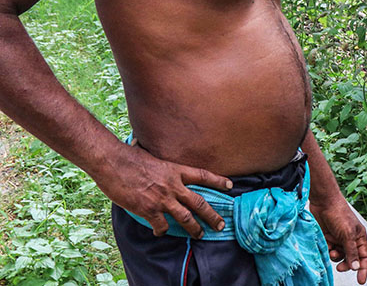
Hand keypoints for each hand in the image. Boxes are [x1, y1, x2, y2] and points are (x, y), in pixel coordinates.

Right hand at [95, 142, 232, 238]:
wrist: (113, 162)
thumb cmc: (129, 156)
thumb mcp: (152, 155)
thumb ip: (161, 163)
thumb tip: (159, 156)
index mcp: (175, 170)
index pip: (202, 176)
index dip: (217, 181)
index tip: (230, 186)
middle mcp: (173, 185)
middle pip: (199, 203)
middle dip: (212, 215)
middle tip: (221, 225)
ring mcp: (162, 199)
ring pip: (186, 218)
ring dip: (195, 228)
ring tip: (200, 235)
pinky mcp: (148, 210)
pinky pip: (161, 225)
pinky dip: (162, 230)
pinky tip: (160, 232)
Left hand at [311, 197, 366, 283]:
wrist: (324, 203)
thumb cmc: (339, 214)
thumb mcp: (348, 234)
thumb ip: (352, 252)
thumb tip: (356, 267)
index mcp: (359, 237)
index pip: (364, 257)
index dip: (363, 269)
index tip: (361, 281)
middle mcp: (350, 240)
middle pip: (351, 259)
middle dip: (346, 265)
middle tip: (340, 268)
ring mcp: (339, 240)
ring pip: (339, 257)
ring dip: (335, 257)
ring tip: (332, 251)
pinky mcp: (328, 239)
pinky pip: (329, 251)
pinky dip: (327, 250)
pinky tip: (326, 244)